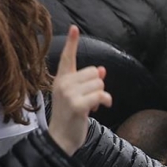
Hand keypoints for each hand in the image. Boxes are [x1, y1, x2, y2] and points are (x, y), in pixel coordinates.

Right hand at [48, 25, 111, 154]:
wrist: (61, 139)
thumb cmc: (70, 117)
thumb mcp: (78, 96)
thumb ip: (87, 82)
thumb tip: (101, 70)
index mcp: (61, 80)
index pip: (67, 58)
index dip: (72, 43)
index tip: (74, 28)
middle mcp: (62, 84)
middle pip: (93, 72)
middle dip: (97, 86)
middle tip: (89, 100)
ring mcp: (69, 94)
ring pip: (99, 84)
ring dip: (101, 96)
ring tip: (91, 107)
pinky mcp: (78, 105)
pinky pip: (101, 95)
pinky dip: (105, 102)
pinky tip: (99, 109)